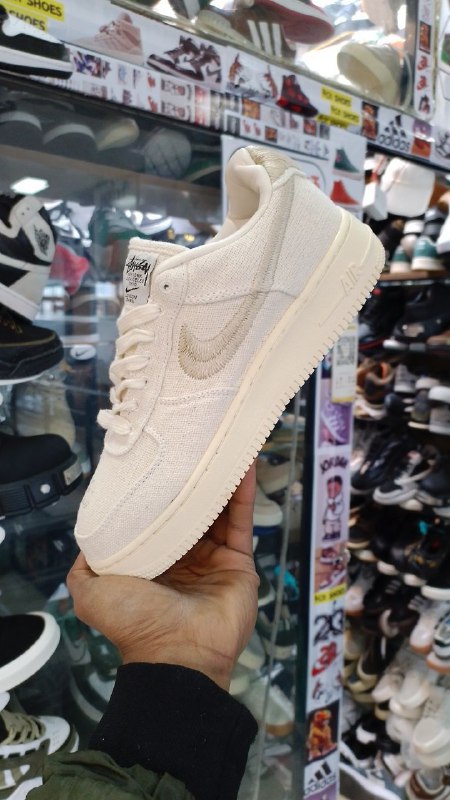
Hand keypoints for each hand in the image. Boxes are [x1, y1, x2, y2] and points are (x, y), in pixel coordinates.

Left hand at [67, 464, 258, 690]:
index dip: (155, 488)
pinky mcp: (238, 560)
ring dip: (218, 478)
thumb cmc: (134, 620)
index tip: (156, 457)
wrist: (178, 653)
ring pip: (216, 509)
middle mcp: (182, 556)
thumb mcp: (91, 592)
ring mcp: (212, 558)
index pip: (153, 516)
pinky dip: (242, 492)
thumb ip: (85, 565)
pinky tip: (242, 464)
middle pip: (186, 508)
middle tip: (190, 443)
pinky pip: (240, 521)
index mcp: (149, 560)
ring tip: (219, 443)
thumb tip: (89, 535)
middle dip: (189, 478)